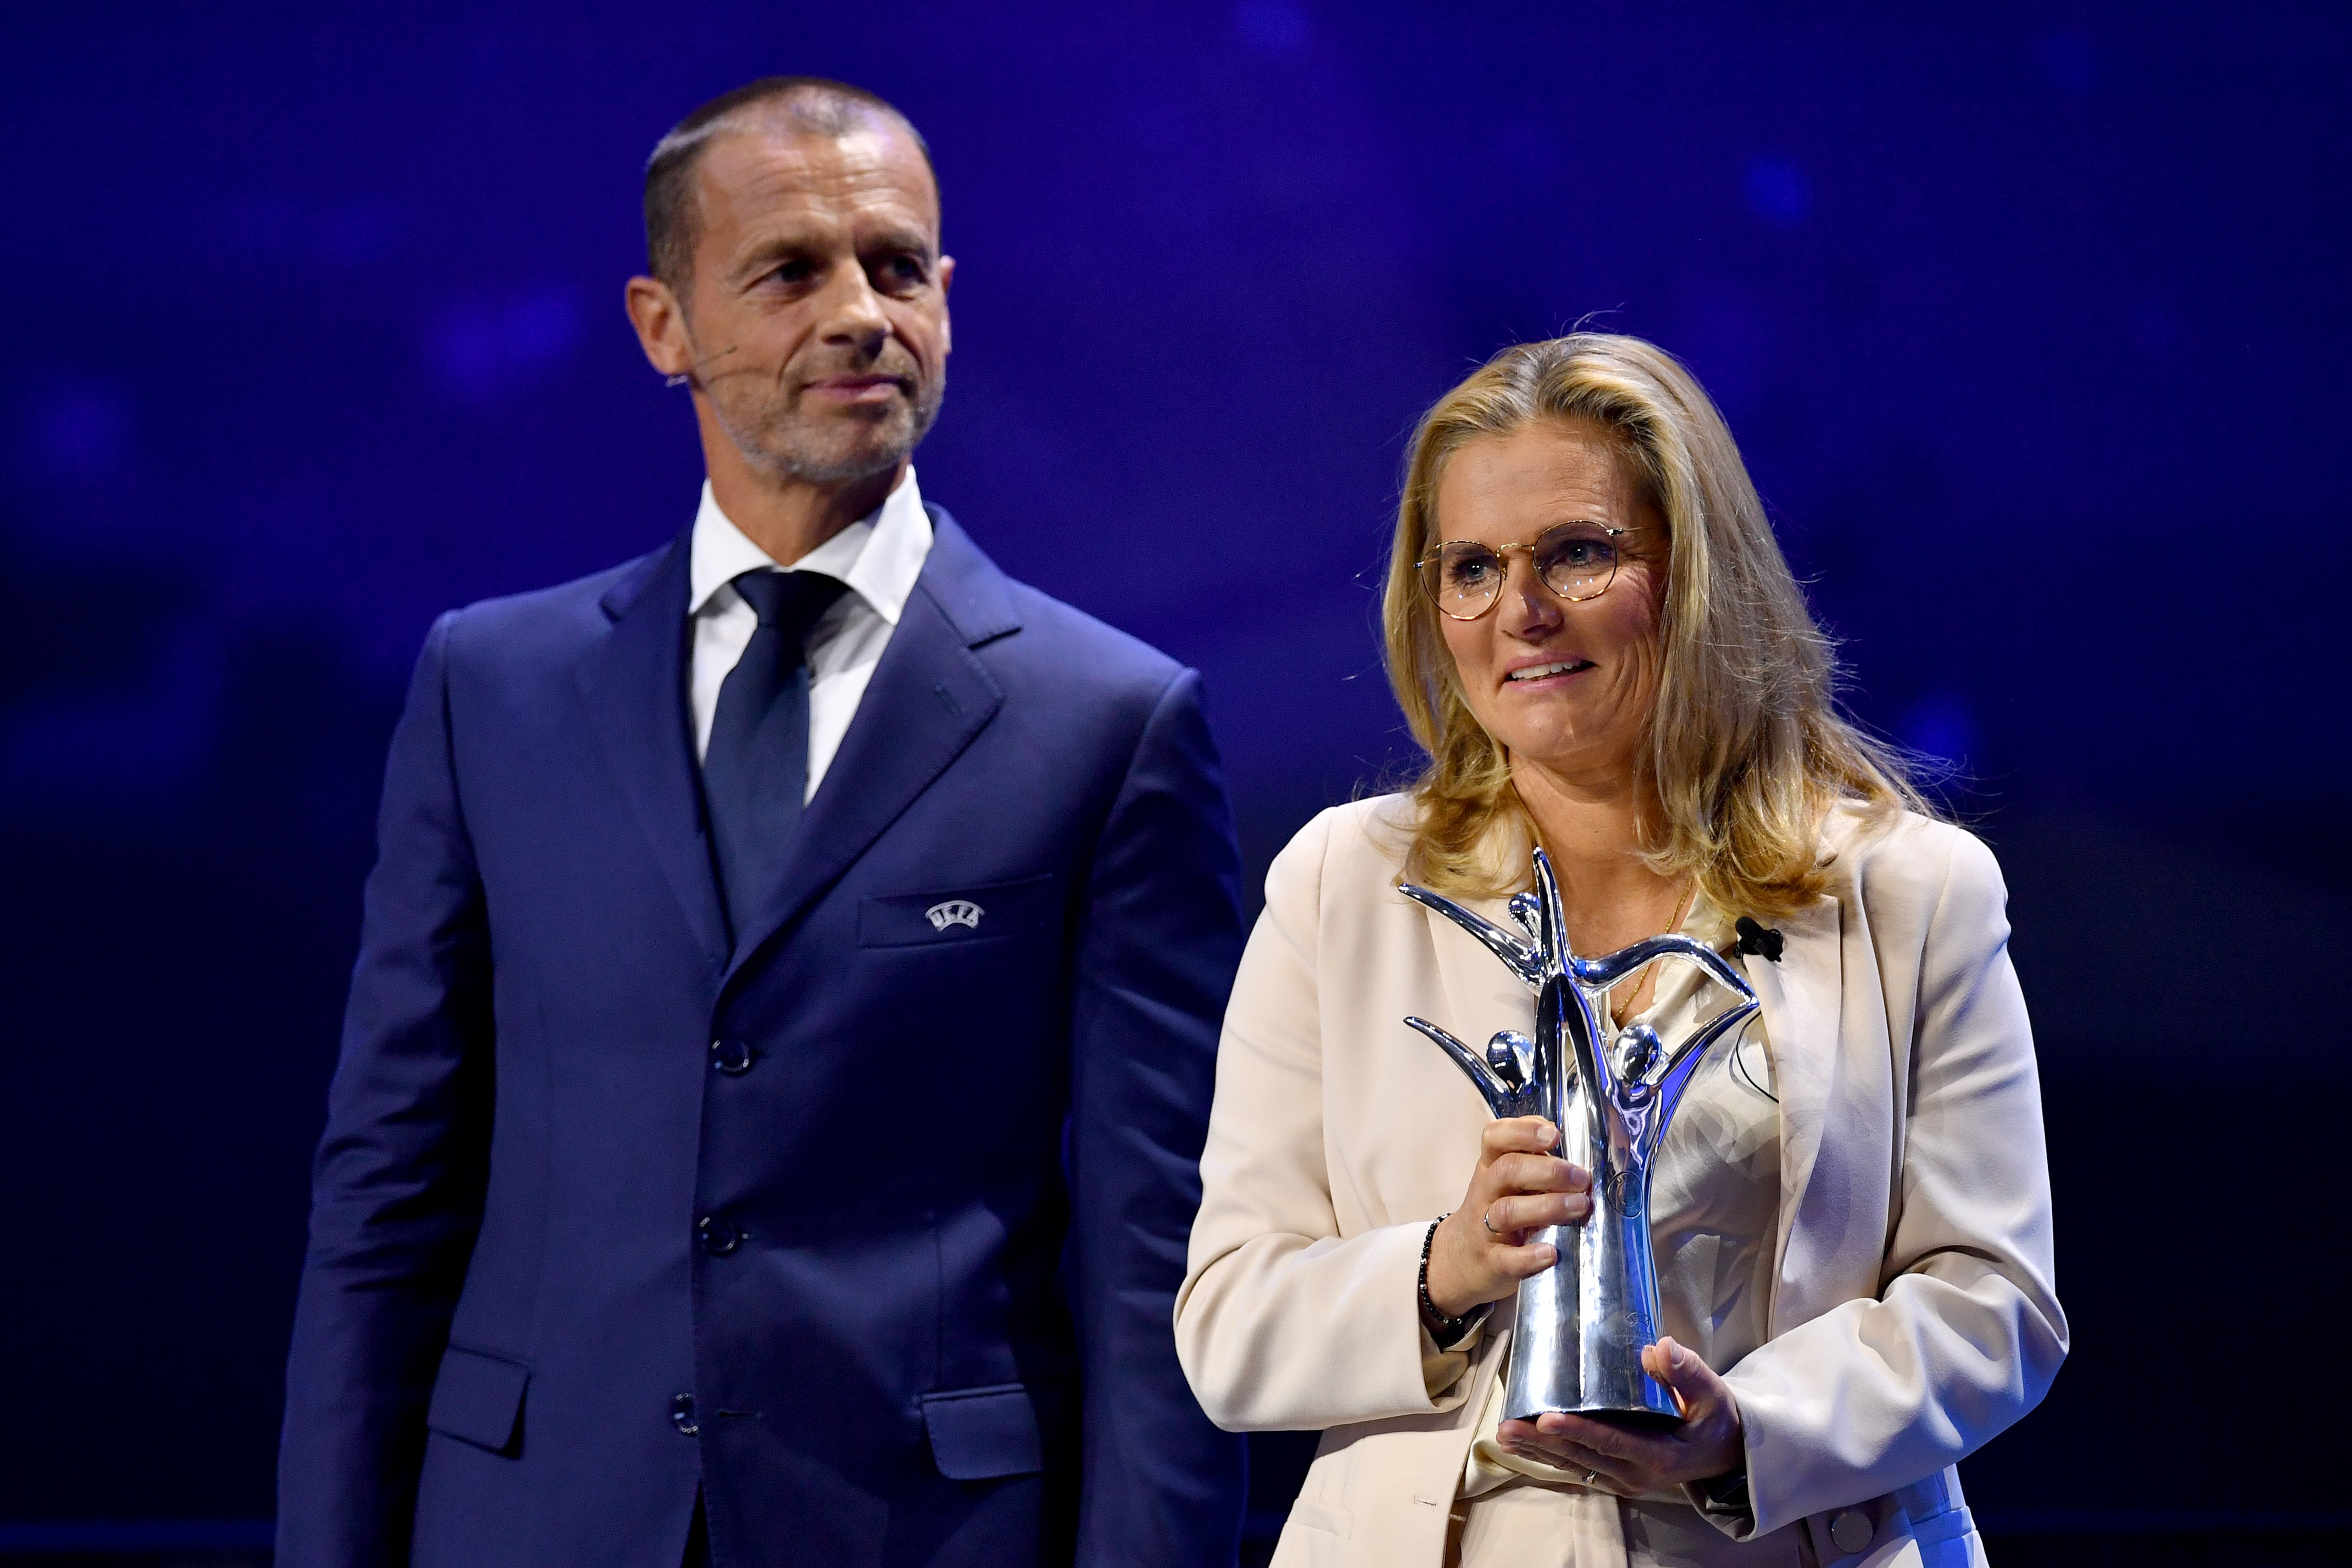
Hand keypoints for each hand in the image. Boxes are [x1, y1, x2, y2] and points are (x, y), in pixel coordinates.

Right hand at [1423, 1117, 1591, 1319]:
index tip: (1553, 1134)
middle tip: (1581, 1179)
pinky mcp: (1491, 1261)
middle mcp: (1485, 1192)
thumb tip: (1578, 1153)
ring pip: (1508, 1211)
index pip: (1495, 1138)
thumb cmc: (1498, 1211)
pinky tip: (1551, 1253)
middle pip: (1508, 1171)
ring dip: (1547, 1207)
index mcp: (1491, 1166)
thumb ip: (1536, 1163)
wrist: (1459, 1259)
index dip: (1523, 1131)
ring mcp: (1485, 1227)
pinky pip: (1507, 1259)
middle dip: (1549, 1171)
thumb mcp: (1509, 1182)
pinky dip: (1529, 1257)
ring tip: (1579, 1207)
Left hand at [1495, 1337, 1742, 1494]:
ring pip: (1574, 1466)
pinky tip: (1522, 1444)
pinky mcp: (1614, 1476)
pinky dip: (1550, 1456)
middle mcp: (1636, 1475)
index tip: (1546, 1418)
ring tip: (1503, 1436)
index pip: (1611, 1441)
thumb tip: (1659, 1348)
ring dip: (1537, 1451)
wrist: (1724, 1451)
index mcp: (1659, 1455)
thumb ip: (1686, 1372)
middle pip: (1583, 1458)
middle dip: (1542, 1442)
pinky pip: (1578, 1468)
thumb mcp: (1711, 1393)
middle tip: (1505, 1428)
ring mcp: (1623, 1480)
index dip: (1578, 1430)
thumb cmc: (1715, 1416)